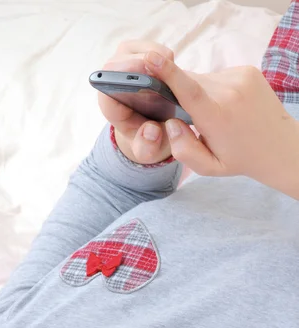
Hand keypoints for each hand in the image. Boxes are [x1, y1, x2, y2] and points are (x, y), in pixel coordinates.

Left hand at [98, 41, 174, 164]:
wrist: (152, 127)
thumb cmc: (147, 139)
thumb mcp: (147, 150)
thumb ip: (147, 146)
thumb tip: (151, 131)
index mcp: (109, 104)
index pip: (107, 81)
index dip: (126, 75)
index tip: (150, 79)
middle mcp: (111, 80)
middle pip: (124, 60)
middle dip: (148, 65)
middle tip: (170, 79)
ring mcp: (123, 64)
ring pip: (139, 51)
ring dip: (160, 60)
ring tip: (172, 78)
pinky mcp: (137, 54)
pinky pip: (151, 48)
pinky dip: (165, 56)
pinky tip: (172, 72)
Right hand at [144, 51, 298, 185]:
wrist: (278, 146)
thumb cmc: (239, 159)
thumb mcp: (208, 167)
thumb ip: (184, 150)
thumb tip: (171, 123)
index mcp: (217, 118)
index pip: (188, 90)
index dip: (168, 73)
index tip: (151, 57)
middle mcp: (230, 92)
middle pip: (189, 83)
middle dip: (181, 95)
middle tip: (193, 118)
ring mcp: (241, 78)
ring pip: (202, 78)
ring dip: (199, 93)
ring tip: (216, 115)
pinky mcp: (247, 70)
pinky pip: (216, 75)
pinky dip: (213, 88)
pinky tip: (226, 105)